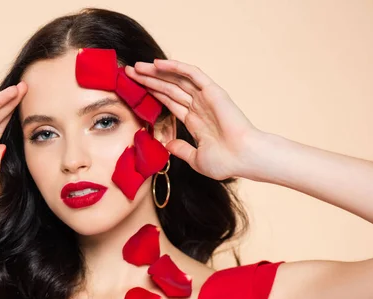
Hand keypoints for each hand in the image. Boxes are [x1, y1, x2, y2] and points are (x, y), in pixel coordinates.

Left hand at [125, 59, 260, 180]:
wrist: (244, 158)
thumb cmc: (226, 161)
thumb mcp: (196, 158)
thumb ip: (181, 150)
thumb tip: (168, 145)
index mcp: (195, 120)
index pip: (168, 101)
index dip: (151, 93)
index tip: (133, 88)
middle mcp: (198, 106)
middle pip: (168, 87)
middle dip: (148, 79)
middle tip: (128, 72)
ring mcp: (205, 97)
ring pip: (176, 79)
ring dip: (156, 71)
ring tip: (137, 66)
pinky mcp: (212, 91)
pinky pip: (192, 74)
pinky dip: (176, 67)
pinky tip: (158, 63)